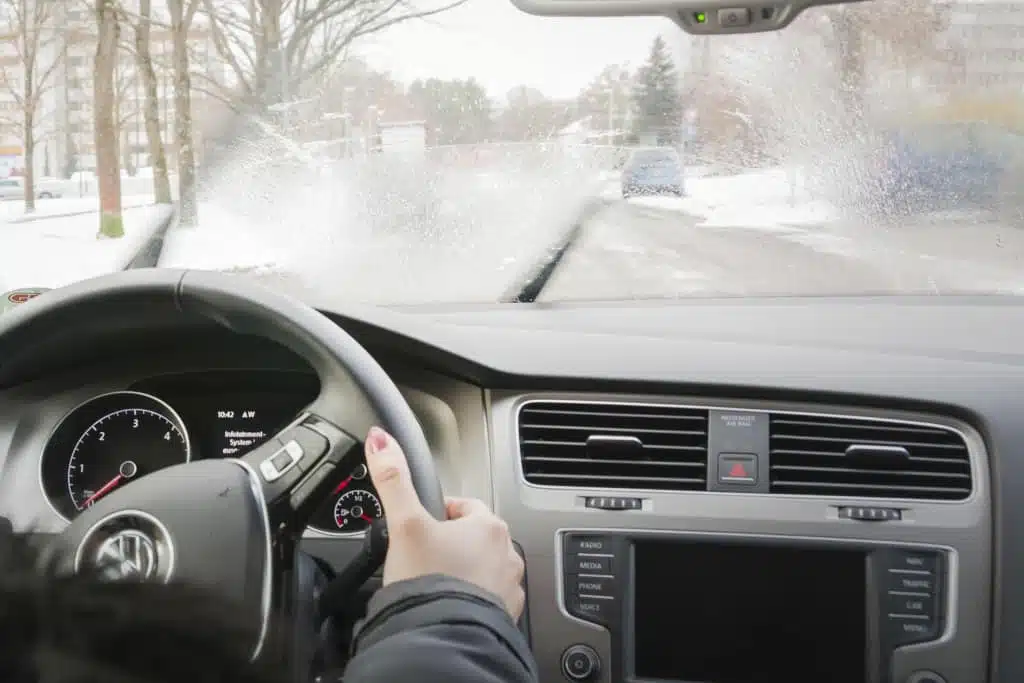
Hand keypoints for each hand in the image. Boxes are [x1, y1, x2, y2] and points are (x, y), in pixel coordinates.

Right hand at [364, 426, 525, 619]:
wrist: (442, 639)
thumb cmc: (429, 583)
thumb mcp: (404, 523)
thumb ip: (393, 479)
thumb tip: (381, 440)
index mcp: (489, 525)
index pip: (462, 506)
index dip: (436, 514)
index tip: (419, 529)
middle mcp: (507, 553)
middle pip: (472, 538)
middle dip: (448, 545)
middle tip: (421, 560)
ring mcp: (509, 586)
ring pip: (482, 569)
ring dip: (461, 573)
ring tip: (434, 584)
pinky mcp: (505, 615)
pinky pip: (487, 599)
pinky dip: (470, 600)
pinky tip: (448, 605)